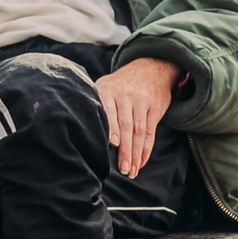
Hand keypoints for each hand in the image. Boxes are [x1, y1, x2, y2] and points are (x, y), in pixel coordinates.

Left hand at [97, 55, 180, 178]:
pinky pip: (150, 132)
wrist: (150, 66)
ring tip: (131, 171)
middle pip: (126, 125)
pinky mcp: (156, 107)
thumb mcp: (105, 85)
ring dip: (135, 154)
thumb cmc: (120, 84)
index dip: (111, 127)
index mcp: (108, 89)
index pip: (110, 110)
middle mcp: (126, 95)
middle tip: (122, 169)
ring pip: (139, 131)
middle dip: (125, 149)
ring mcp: (143, 101)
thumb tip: (81, 133)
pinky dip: (146, 149)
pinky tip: (140, 162)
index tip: (111, 144)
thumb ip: (97, 105)